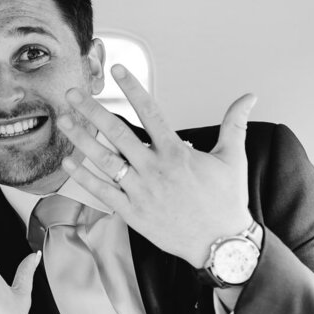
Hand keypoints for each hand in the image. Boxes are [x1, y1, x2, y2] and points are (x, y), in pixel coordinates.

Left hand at [57, 64, 256, 268]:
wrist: (221, 244)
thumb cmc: (226, 202)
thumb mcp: (233, 158)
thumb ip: (235, 123)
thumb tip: (249, 97)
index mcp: (176, 153)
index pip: (150, 111)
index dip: (132, 88)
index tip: (117, 70)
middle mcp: (155, 169)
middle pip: (117, 133)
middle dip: (92, 110)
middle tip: (73, 94)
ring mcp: (141, 191)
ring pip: (105, 160)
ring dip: (81, 139)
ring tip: (64, 121)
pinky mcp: (132, 213)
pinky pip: (103, 192)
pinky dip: (85, 177)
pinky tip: (68, 162)